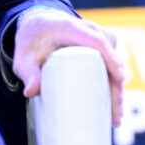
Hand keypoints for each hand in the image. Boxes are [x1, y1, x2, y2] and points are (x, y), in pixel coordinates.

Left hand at [11, 10, 124, 126]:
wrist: (36, 26)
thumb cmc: (31, 42)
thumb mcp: (24, 58)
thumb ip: (27, 73)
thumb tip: (30, 93)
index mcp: (69, 28)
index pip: (96, 40)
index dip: (110, 58)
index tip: (120, 78)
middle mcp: (88, 29)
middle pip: (110, 57)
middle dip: (116, 86)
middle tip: (115, 115)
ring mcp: (97, 36)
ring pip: (115, 62)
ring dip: (117, 89)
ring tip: (114, 118)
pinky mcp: (101, 45)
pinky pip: (112, 63)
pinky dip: (114, 84)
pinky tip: (113, 106)